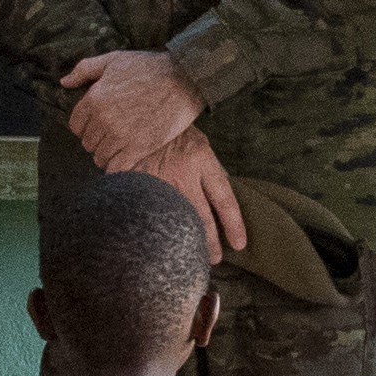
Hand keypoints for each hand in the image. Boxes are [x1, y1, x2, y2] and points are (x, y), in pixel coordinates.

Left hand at [58, 49, 205, 173]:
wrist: (184, 79)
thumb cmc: (149, 67)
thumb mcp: (114, 59)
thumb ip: (85, 70)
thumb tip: (64, 82)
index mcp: (94, 99)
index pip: (75, 125)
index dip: (85, 126)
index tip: (97, 124)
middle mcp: (103, 120)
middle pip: (87, 143)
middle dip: (97, 140)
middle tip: (111, 135)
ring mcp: (120, 136)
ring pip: (100, 157)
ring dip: (107, 155)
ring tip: (119, 147)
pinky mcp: (138, 148)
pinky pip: (116, 169)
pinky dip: (117, 168)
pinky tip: (126, 159)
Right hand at [144, 128, 250, 257]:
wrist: (139, 116)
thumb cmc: (174, 133)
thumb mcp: (199, 145)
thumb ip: (209, 172)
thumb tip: (221, 204)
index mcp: (201, 159)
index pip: (224, 198)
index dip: (233, 224)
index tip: (239, 244)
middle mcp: (181, 173)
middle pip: (200, 216)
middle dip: (209, 242)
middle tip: (215, 259)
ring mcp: (157, 180)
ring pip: (175, 219)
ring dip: (183, 239)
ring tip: (189, 255)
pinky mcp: (136, 183)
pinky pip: (149, 212)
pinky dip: (155, 227)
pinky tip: (159, 240)